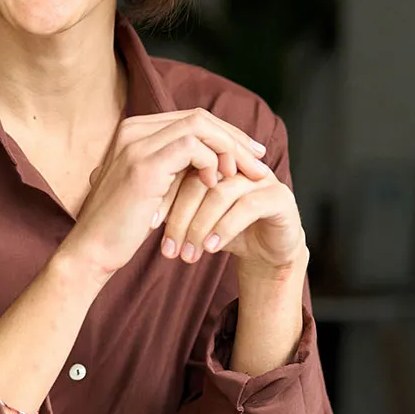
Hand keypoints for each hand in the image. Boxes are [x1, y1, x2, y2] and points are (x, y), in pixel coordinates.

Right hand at [57, 109, 273, 278]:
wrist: (92, 251)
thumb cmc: (122, 225)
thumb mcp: (152, 188)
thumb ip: (174, 168)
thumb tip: (215, 161)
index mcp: (133, 131)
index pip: (191, 118)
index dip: (225, 133)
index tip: (250, 155)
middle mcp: (132, 130)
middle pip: (200, 117)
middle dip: (236, 138)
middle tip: (260, 162)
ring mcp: (136, 145)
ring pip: (200, 126)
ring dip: (230, 149)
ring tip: (245, 175)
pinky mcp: (144, 166)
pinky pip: (192, 147)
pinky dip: (212, 162)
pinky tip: (217, 184)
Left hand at [160, 164, 305, 278]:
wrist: (269, 253)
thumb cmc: (227, 232)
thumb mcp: (195, 217)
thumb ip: (173, 204)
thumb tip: (135, 207)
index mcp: (214, 159)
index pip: (183, 166)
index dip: (165, 194)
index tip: (150, 224)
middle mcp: (237, 162)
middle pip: (199, 178)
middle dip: (180, 215)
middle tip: (167, 247)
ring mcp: (260, 176)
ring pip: (220, 193)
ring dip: (199, 226)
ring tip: (187, 254)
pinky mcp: (278, 196)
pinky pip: (247, 206)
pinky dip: (224, 228)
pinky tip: (211, 248)